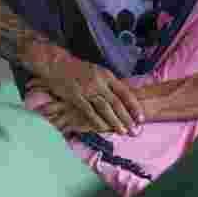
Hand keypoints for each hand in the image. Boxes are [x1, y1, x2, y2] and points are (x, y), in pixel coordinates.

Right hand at [27, 53, 143, 133]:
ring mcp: (87, 89)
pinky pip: (89, 111)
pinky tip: (103, 129)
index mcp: (107, 75)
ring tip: (122, 132)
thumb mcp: (97, 71)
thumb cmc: (78, 70)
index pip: (125, 92)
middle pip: (116, 103)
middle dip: (127, 118)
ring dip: (115, 121)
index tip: (141, 118)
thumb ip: (108, 84)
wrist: (56, 64)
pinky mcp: (76, 96)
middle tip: (134, 130)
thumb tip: (122, 98)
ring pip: (105, 108)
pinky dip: (97, 121)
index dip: (134, 106)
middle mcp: (99, 82)